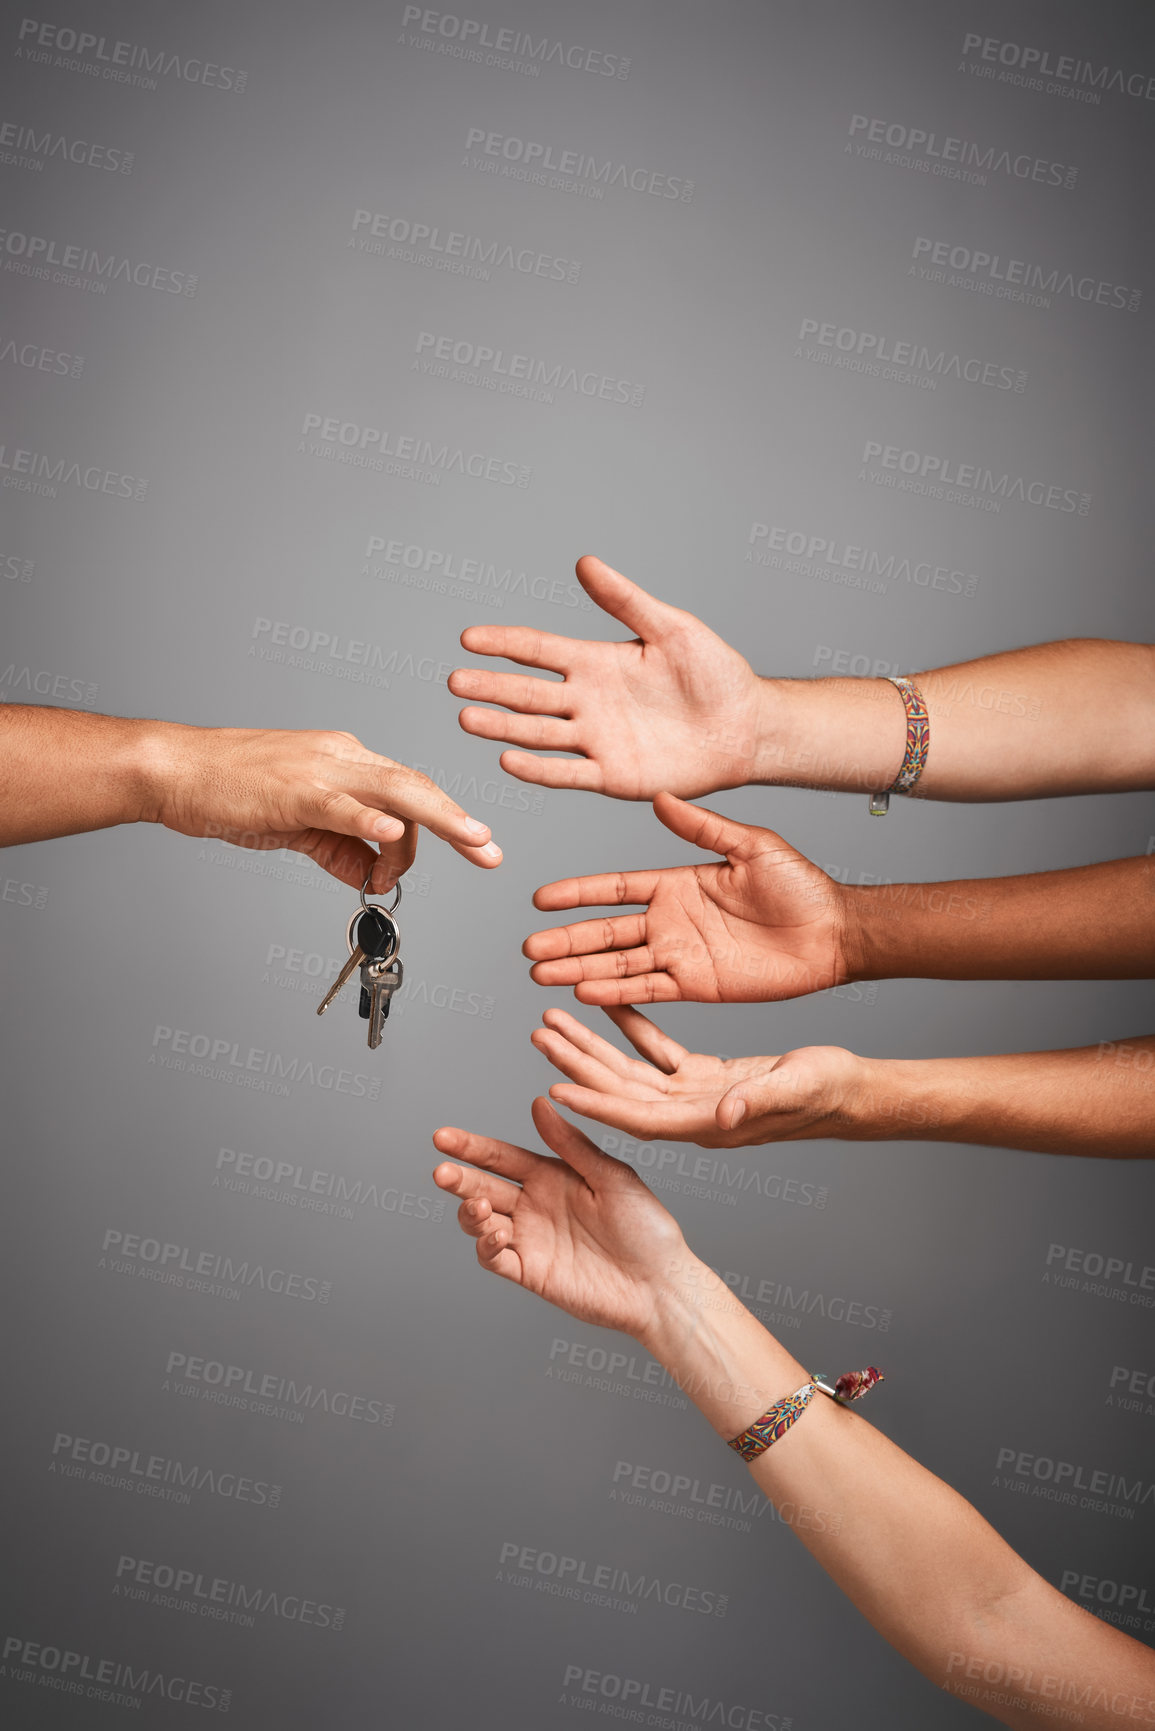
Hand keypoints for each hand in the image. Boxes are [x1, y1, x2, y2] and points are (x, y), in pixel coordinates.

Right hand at [149, 725, 502, 892]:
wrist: (176, 770)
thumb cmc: (231, 791)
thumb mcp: (298, 824)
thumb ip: (340, 848)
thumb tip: (374, 875)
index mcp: (346, 760)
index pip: (409, 791)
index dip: (446, 821)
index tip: (476, 847)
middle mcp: (342, 757)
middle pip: (417, 788)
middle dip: (461, 821)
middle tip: (492, 851)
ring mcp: (319, 770)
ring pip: (394, 791)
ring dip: (440, 818)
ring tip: (473, 841)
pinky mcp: (293, 790)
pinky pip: (341, 805)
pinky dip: (370, 821)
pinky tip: (393, 836)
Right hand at [432, 1096, 686, 1334]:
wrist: (662, 1284)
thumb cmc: (648, 1228)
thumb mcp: (611, 1176)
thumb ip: (571, 1144)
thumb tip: (539, 1104)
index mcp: (552, 1177)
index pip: (501, 1158)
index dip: (471, 1148)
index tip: (442, 1137)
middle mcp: (536, 1206)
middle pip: (482, 1187)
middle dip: (458, 1178)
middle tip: (442, 1171)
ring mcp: (531, 1240)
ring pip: (480, 1224)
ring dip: (469, 1213)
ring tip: (479, 1206)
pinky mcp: (531, 1273)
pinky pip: (495, 1260)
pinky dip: (486, 1247)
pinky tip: (496, 1234)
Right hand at [449, 555, 767, 798]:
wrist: (746, 727)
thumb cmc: (715, 673)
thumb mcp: (671, 627)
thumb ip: (625, 600)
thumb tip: (584, 563)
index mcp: (597, 662)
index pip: (538, 650)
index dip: (504, 644)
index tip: (468, 638)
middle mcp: (588, 701)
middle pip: (528, 692)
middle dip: (491, 686)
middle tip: (454, 680)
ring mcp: (596, 740)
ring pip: (538, 732)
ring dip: (503, 726)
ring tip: (468, 717)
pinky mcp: (611, 775)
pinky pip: (566, 774)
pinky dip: (538, 770)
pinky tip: (509, 761)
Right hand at [524, 792, 852, 1003]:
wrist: (835, 932)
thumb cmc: (801, 885)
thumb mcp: (750, 846)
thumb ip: (702, 828)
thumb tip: (662, 798)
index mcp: (677, 883)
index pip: (614, 889)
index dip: (577, 894)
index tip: (540, 899)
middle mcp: (670, 921)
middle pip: (605, 932)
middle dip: (566, 940)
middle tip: (529, 948)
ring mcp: (681, 955)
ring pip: (618, 964)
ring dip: (580, 970)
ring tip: (542, 974)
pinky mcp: (697, 986)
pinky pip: (649, 990)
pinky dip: (617, 993)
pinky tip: (586, 994)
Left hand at [532, 1006, 868, 1144]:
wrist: (851, 1090)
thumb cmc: (829, 1094)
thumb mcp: (794, 1090)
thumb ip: (756, 1101)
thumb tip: (721, 1114)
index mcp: (706, 1123)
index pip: (639, 1117)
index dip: (597, 1106)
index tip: (555, 1091)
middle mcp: (691, 1114)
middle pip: (621, 1092)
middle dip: (577, 1065)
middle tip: (538, 1035)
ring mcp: (694, 1096)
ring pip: (630, 1070)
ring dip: (592, 1046)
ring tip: (552, 1019)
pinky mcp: (704, 1075)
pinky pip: (656, 1050)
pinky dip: (630, 1027)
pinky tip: (605, 1003)